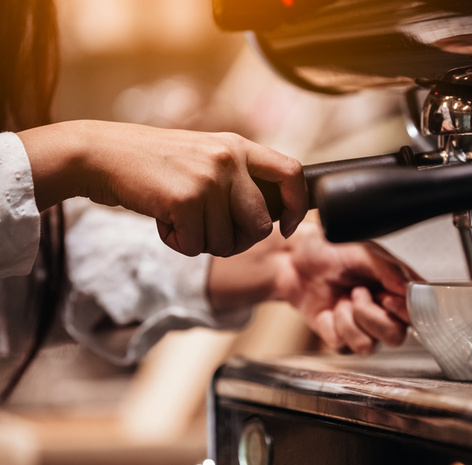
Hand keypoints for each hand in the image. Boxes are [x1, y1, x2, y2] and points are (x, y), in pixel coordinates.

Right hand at [20, 120, 306, 256]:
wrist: (101, 155)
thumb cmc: (155, 164)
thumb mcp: (205, 157)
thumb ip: (238, 179)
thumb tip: (271, 219)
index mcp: (239, 146)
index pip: (292, 173)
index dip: (297, 206)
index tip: (286, 227)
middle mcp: (230, 159)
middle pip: (261, 225)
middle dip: (238, 242)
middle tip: (211, 234)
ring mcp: (209, 179)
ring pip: (228, 242)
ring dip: (202, 242)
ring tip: (179, 219)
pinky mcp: (185, 200)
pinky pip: (197, 247)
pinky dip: (179, 244)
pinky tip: (163, 221)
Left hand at [207, 221, 420, 353]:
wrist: (294, 259)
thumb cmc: (330, 249)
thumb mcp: (363, 251)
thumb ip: (389, 269)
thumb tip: (409, 287)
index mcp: (397, 288)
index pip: (418, 312)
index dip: (404, 311)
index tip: (387, 298)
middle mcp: (385, 310)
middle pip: (397, 336)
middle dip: (372, 316)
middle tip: (358, 292)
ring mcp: (364, 327)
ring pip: (370, 345)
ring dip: (350, 319)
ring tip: (343, 297)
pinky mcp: (341, 338)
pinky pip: (345, 346)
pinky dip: (335, 325)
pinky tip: (331, 309)